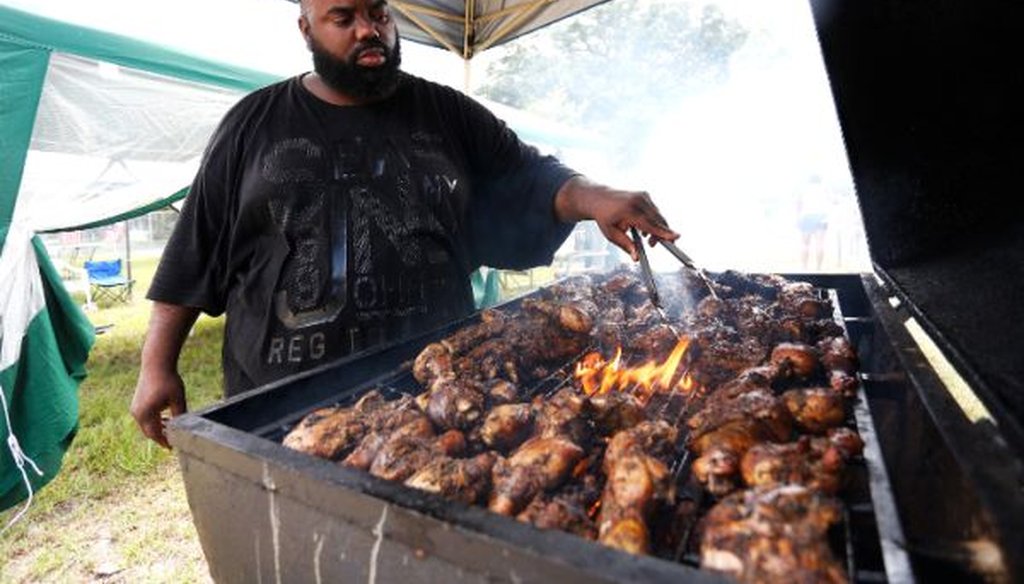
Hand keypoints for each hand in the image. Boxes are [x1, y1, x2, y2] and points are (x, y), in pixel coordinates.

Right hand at [130, 367, 187, 448]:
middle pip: (149, 432)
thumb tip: (184, 429)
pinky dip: (154, 421)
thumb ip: (180, 416)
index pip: (155, 434)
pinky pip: (144, 418)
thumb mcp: (178, 400)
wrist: (156, 364)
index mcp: (147, 413)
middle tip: (173, 440)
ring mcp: (135, 408)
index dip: (164, 442)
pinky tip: (165, 419)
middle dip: (161, 437)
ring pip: (146, 425)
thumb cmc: (169, 381)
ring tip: (171, 429)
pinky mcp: (136, 403)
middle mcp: (137, 413)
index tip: (174, 447)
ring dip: (157, 429)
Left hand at [554, 176, 678, 260]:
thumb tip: (636, 258)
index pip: (649, 224)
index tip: (676, 237)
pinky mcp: (645, 195)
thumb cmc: (604, 217)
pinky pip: (655, 211)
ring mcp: (643, 196)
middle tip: (652, 245)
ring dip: (656, 228)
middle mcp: (638, 201)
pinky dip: (653, 220)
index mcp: (628, 211)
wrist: (599, 198)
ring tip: (645, 237)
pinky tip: (643, 228)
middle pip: (657, 221)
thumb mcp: (611, 234)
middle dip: (660, 234)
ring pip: (658, 216)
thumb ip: (626, 245)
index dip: (663, 232)